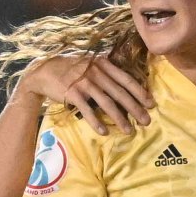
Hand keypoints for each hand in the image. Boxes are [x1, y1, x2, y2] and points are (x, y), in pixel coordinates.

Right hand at [19, 53, 153, 135]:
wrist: (44, 72)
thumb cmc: (71, 69)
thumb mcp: (91, 65)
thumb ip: (107, 72)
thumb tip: (126, 87)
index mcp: (103, 64)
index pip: (126, 79)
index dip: (140, 92)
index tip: (151, 104)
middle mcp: (96, 73)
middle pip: (120, 93)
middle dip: (135, 109)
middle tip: (146, 121)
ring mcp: (84, 83)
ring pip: (107, 103)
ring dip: (119, 119)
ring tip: (129, 131)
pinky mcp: (72, 94)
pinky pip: (88, 111)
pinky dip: (96, 122)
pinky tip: (104, 132)